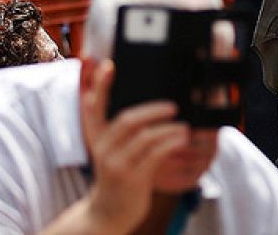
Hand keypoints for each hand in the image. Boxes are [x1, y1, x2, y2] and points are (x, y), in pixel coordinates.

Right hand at [76, 59, 193, 233]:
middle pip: (128, 119)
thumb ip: (122, 132)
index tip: (109, 64)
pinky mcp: (132, 179)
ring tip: (184, 126)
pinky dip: (171, 143)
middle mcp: (103, 150)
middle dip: (153, 109)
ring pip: (145, 136)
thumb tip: (146, 107)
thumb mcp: (112, 152)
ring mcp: (117, 165)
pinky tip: (182, 139)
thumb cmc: (116, 177)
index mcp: (97, 139)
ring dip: (169, 128)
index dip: (100, 85)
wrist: (107, 213)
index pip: (93, 108)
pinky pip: (155, 155)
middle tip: (174, 106)